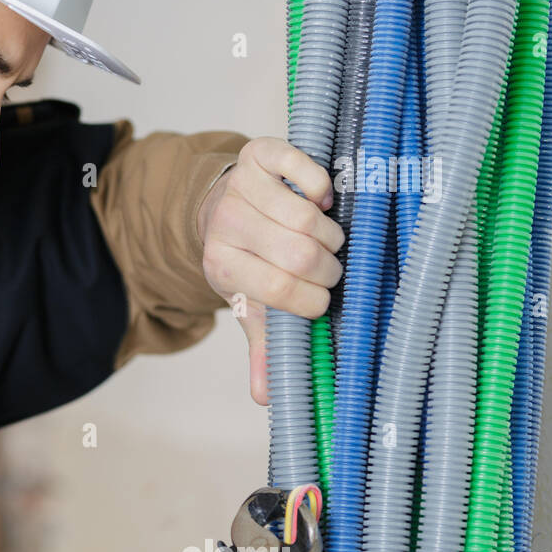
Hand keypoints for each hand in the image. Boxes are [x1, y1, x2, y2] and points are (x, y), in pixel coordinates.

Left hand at [197, 137, 344, 405]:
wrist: (223, 208)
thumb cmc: (249, 261)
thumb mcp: (252, 303)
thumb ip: (264, 346)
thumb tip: (267, 397)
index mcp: (221, 267)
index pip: (281, 291)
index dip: (312, 300)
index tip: (320, 300)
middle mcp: (225, 225)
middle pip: (299, 253)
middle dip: (327, 267)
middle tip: (329, 270)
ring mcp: (241, 187)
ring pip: (307, 215)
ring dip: (330, 232)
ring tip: (326, 240)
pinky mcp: (258, 153)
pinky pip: (297, 163)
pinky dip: (319, 184)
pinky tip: (321, 200)